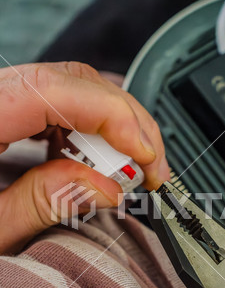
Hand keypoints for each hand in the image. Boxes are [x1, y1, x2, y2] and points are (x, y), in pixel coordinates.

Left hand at [0, 62, 169, 253]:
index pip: (52, 91)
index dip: (112, 117)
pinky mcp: (4, 114)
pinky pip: (57, 109)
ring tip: (128, 172)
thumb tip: (104, 186)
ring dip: (110, 131)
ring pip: (70, 92)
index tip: (146, 155)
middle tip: (149, 169)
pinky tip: (96, 162)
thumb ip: (42, 204)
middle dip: (123, 125)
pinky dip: (88, 134)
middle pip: (70, 83)